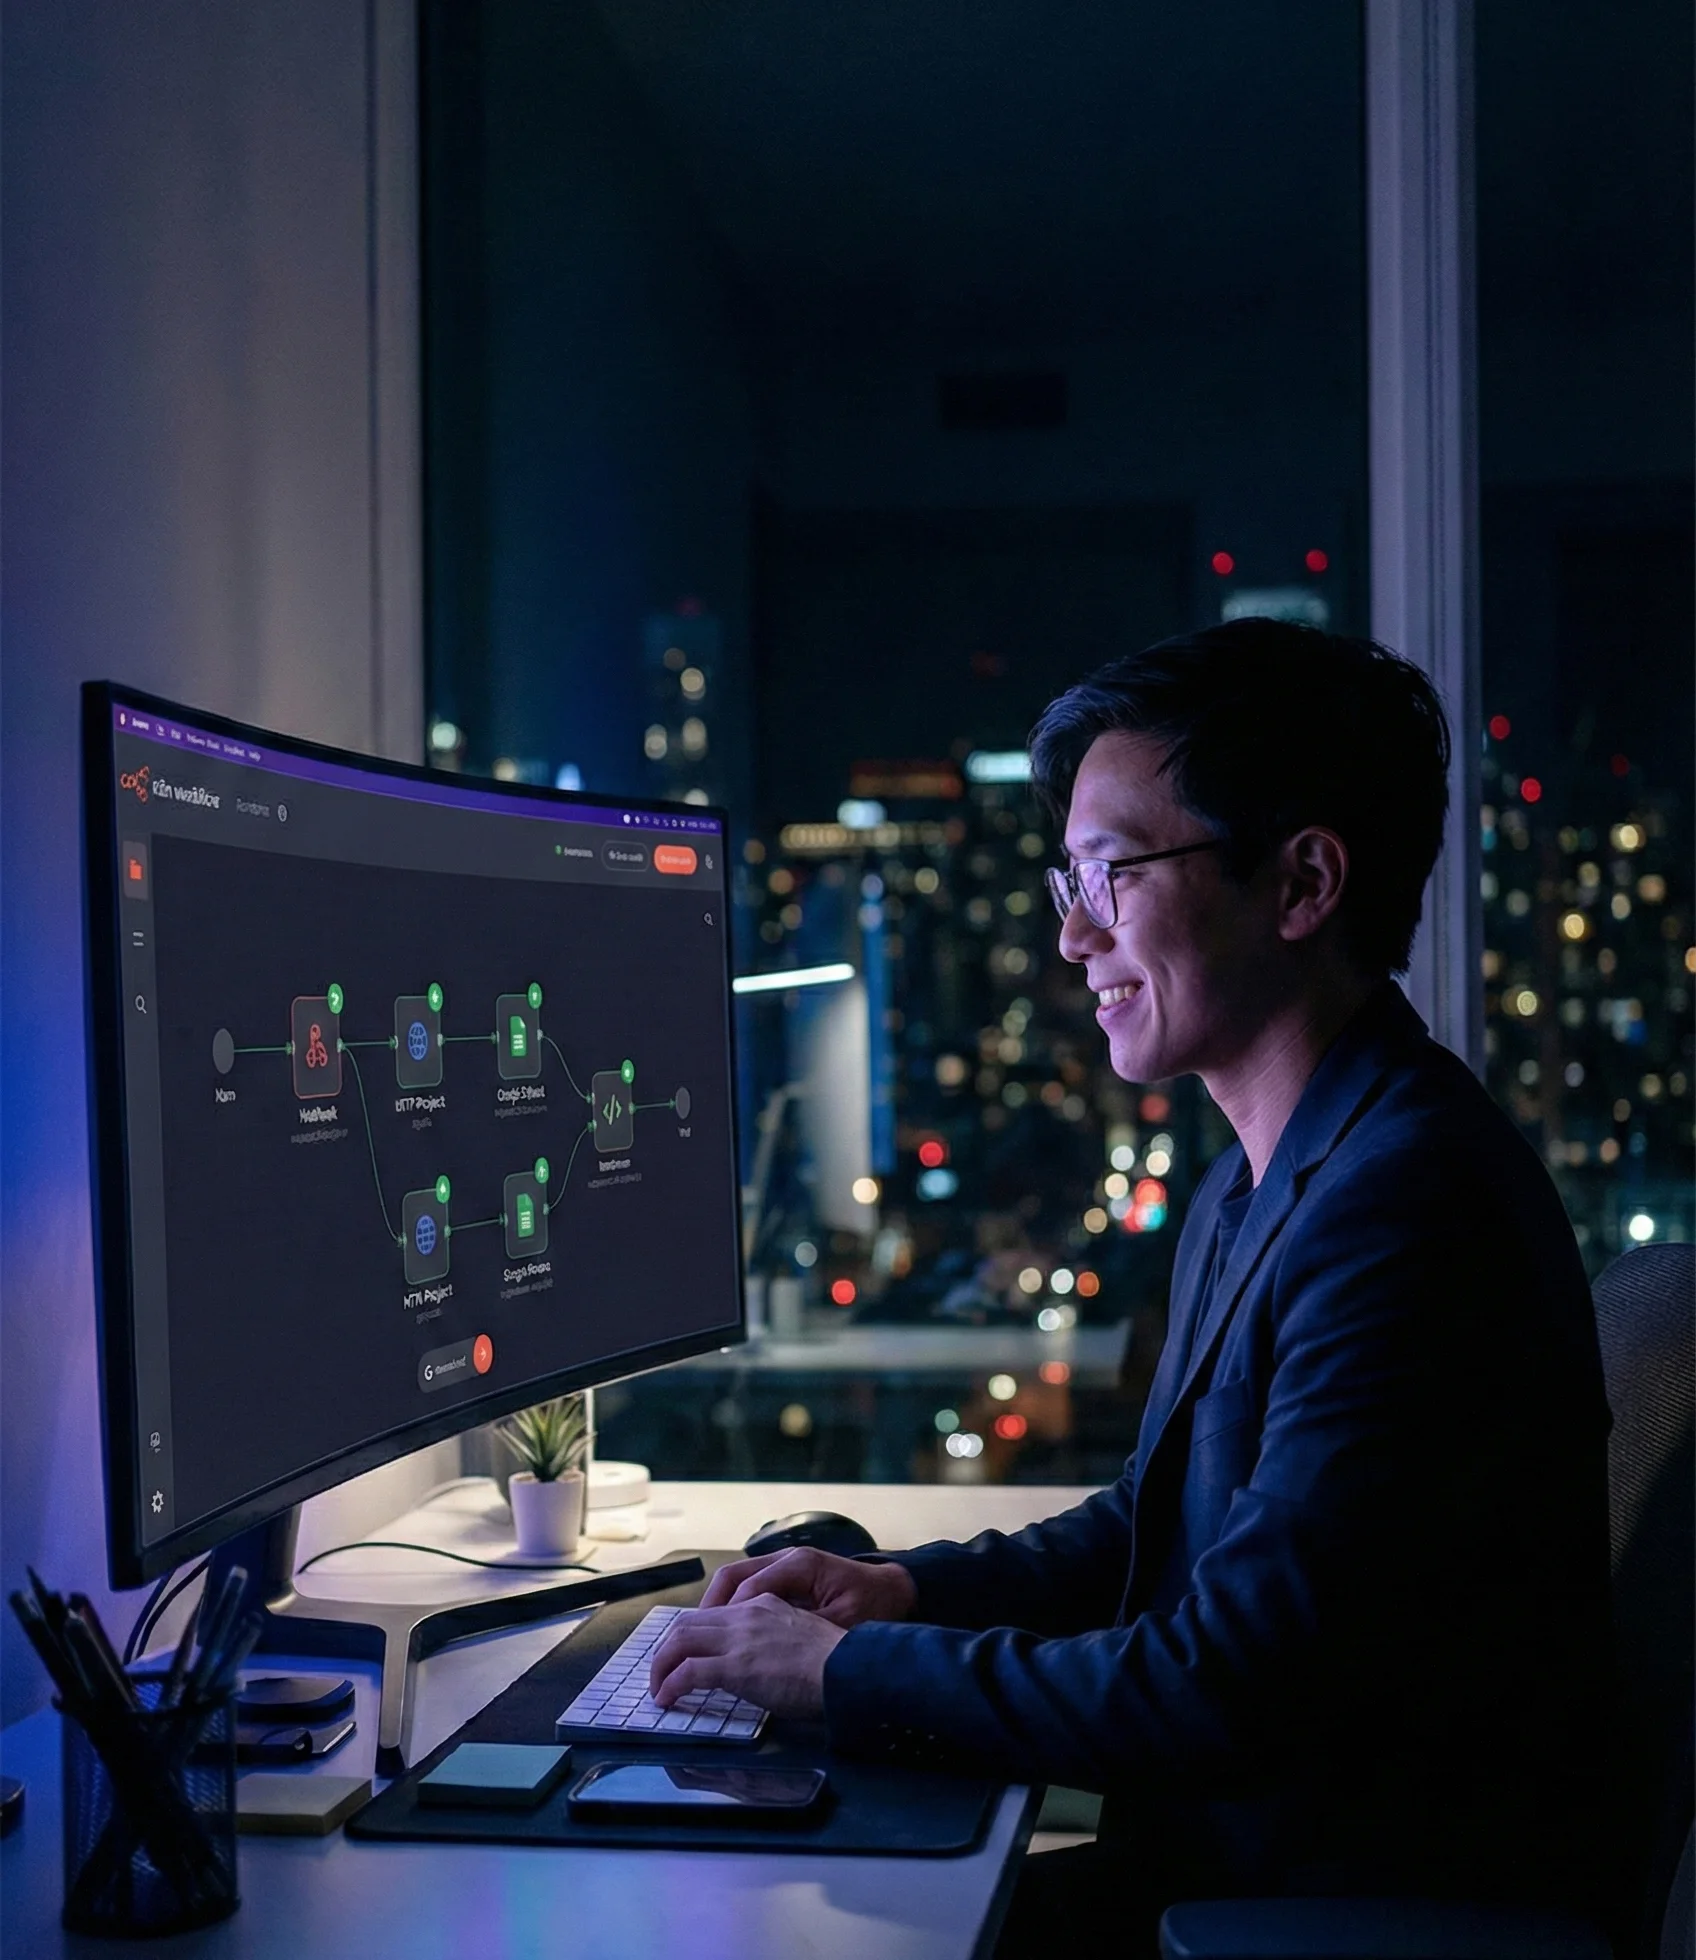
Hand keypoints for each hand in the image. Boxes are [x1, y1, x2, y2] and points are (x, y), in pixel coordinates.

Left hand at [648, 1595, 845, 1717]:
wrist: (846, 1668)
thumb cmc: (834, 1662)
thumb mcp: (801, 1635)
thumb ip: (775, 1638)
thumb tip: (761, 1659)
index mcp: (764, 1605)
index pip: (714, 1613)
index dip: (693, 1634)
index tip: (686, 1654)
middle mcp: (746, 1615)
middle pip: (688, 1623)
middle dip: (667, 1648)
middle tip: (662, 1672)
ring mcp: (739, 1640)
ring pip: (680, 1640)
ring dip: (662, 1665)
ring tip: (658, 1688)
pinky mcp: (735, 1667)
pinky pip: (688, 1672)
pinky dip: (670, 1684)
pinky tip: (666, 1698)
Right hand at [699, 1547, 917, 1628]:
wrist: (897, 1591)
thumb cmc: (873, 1607)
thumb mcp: (842, 1625)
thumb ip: (804, 1632)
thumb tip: (765, 1651)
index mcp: (799, 1566)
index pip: (748, 1587)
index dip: (725, 1618)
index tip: (707, 1645)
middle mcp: (786, 1559)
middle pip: (732, 1577)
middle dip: (707, 1611)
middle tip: (686, 1643)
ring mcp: (784, 1565)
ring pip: (735, 1581)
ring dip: (715, 1609)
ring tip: (698, 1640)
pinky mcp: (786, 1578)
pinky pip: (747, 1588)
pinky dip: (730, 1608)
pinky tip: (724, 1634)